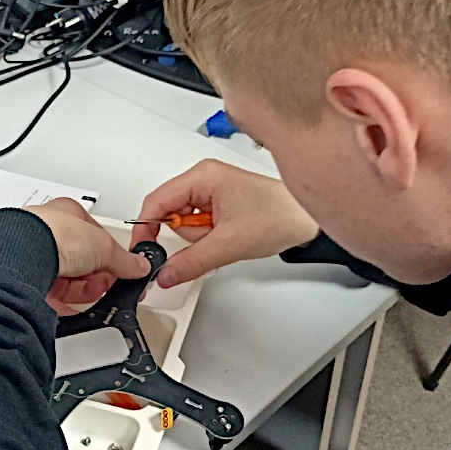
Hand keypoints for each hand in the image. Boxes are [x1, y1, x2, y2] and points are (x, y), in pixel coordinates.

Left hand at [25, 199, 151, 314]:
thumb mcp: (103, 244)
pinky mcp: (27, 281)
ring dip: (84, 289)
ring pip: (67, 278)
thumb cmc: (54, 234)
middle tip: (112, 284)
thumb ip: (123, 258)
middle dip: (98, 274)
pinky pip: (51, 296)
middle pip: (82, 259)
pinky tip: (75, 308)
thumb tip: (137, 265)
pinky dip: (65, 305)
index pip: (95, 235)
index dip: (112, 254)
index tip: (124, 268)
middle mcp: (48, 233)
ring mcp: (36, 258)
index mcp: (66, 214)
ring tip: (96, 295)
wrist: (21, 255)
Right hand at [132, 160, 318, 287]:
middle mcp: (205, 178)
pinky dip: (210, 236)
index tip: (143, 248)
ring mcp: (213, 189)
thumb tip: (165, 273)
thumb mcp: (229, 244)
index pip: (157, 200)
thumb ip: (191, 261)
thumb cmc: (279, 216)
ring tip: (226, 237)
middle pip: (170, 213)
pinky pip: (200, 225)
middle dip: (188, 235)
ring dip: (201, 237)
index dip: (146, 226)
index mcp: (203, 175)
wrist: (306, 219)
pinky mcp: (220, 202)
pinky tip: (229, 236)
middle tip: (210, 241)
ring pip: (185, 222)